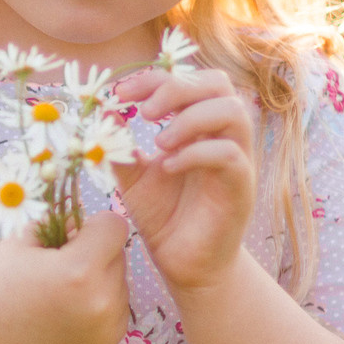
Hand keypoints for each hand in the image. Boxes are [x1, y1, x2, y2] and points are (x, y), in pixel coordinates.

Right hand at [0, 211, 133, 343]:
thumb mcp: (23, 241)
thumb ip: (61, 225)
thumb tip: (86, 223)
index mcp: (80, 270)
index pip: (115, 226)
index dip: (92, 226)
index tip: (70, 237)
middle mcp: (102, 301)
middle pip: (119, 254)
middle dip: (95, 252)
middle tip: (59, 266)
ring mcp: (106, 327)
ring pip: (120, 282)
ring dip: (100, 279)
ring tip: (62, 292)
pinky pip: (118, 308)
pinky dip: (99, 303)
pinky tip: (68, 310)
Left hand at [112, 67, 258, 292]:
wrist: (185, 265)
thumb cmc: (164, 217)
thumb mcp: (132, 178)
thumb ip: (120, 147)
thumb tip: (102, 112)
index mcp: (200, 126)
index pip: (188, 79)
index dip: (154, 78)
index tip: (119, 93)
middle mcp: (224, 136)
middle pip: (218, 83)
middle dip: (177, 88)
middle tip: (143, 112)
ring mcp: (237, 160)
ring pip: (233, 113)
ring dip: (190, 119)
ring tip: (158, 144)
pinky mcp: (241, 188)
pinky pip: (230, 156)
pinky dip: (196, 154)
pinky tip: (169, 168)